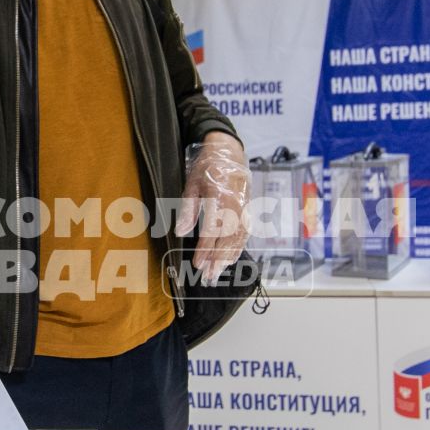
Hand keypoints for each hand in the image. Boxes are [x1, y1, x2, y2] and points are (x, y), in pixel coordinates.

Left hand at [172, 132, 248, 282]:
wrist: (229, 152)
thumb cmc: (206, 168)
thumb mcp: (191, 184)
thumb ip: (187, 209)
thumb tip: (181, 233)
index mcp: (219, 197)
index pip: (212, 230)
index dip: (205, 249)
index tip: (197, 264)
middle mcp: (235, 205)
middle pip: (228, 238)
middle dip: (218, 260)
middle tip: (209, 277)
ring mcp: (244, 208)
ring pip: (239, 238)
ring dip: (228, 257)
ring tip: (218, 273)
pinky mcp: (248, 209)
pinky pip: (245, 233)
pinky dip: (238, 248)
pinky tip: (230, 259)